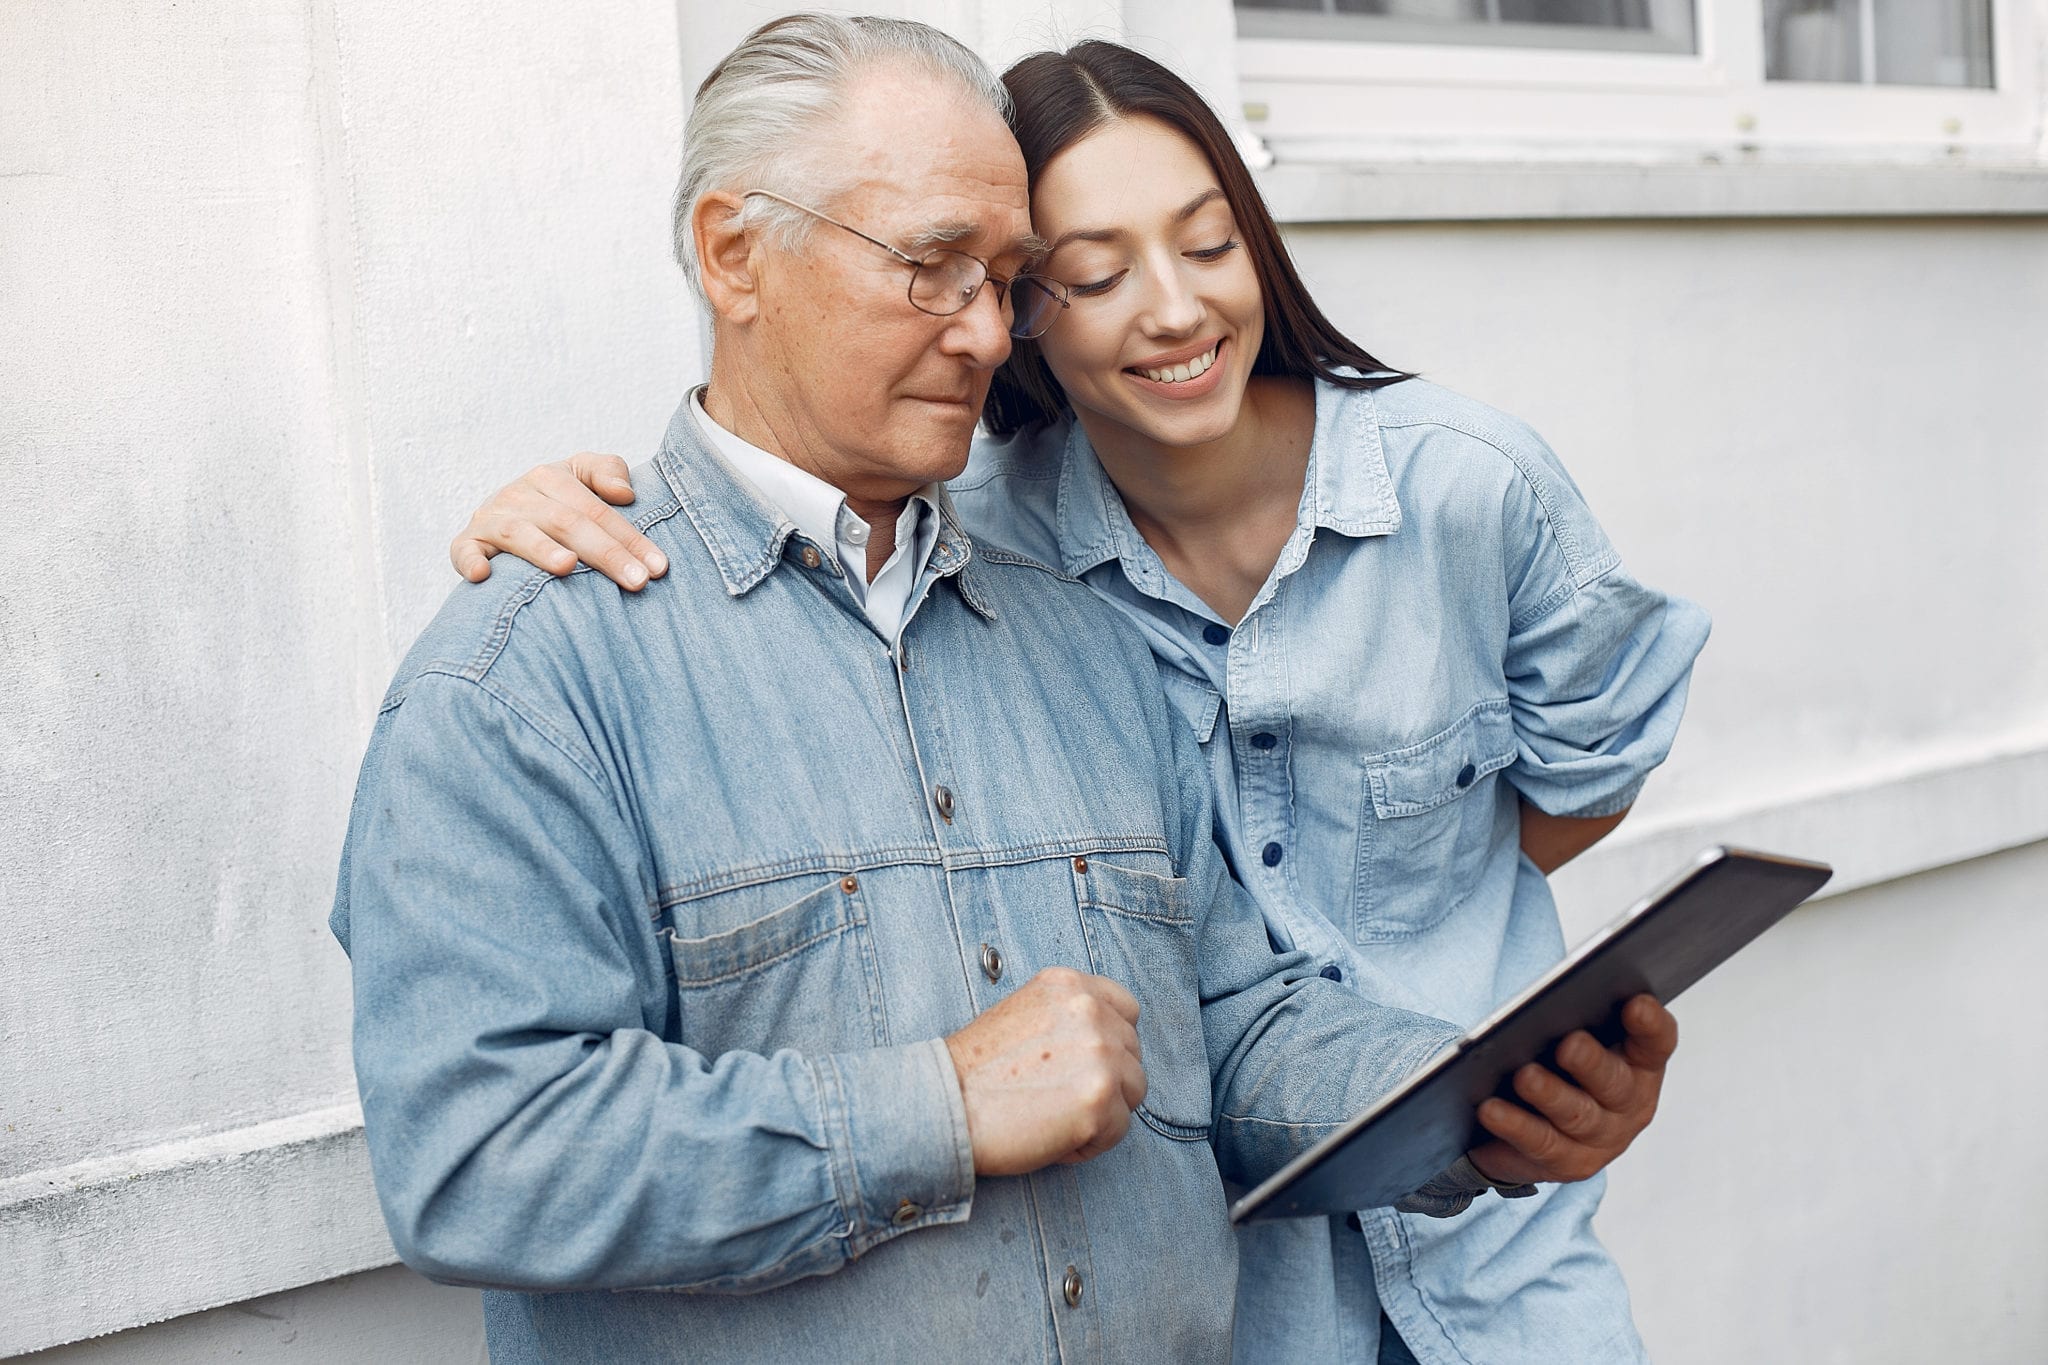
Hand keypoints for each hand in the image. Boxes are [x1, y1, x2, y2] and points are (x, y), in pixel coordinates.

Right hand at [449, 454, 666, 590]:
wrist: (503, 512)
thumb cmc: (556, 502)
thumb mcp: (582, 477)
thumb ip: (606, 471)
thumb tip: (624, 493)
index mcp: (550, 477)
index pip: (597, 509)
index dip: (630, 537)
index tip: (658, 566)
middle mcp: (520, 495)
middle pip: (568, 523)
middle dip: (605, 552)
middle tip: (637, 580)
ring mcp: (492, 519)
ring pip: (520, 535)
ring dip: (542, 550)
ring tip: (567, 567)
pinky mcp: (469, 541)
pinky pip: (463, 551)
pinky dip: (470, 561)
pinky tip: (484, 575)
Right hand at [943, 967, 1147, 1176]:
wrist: (943, 1105)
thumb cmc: (975, 1071)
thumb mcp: (1024, 1013)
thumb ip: (1068, 1018)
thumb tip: (1106, 1045)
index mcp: (1069, 985)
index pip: (1126, 1008)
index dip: (1113, 1041)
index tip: (1088, 1064)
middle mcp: (1089, 1011)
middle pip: (1132, 1053)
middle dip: (1106, 1080)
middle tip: (1060, 1099)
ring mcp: (1099, 1054)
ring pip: (1133, 1091)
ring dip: (1102, 1111)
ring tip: (1056, 1118)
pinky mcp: (1098, 1100)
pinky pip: (1118, 1129)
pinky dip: (1090, 1142)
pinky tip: (1051, 1136)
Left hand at [1467, 994, 1676, 1186]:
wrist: (1534, 1126)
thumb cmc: (1557, 1064)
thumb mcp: (1572, 1038)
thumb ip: (1573, 1017)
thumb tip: (1548, 1000)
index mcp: (1640, 1062)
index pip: (1656, 1042)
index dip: (1650, 1024)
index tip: (1636, 1003)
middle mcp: (1630, 1103)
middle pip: (1615, 1082)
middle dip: (1591, 1062)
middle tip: (1569, 1044)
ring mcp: (1603, 1138)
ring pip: (1577, 1115)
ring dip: (1550, 1095)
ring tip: (1524, 1076)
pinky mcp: (1569, 1163)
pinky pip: (1540, 1142)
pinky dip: (1514, 1124)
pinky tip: (1490, 1109)